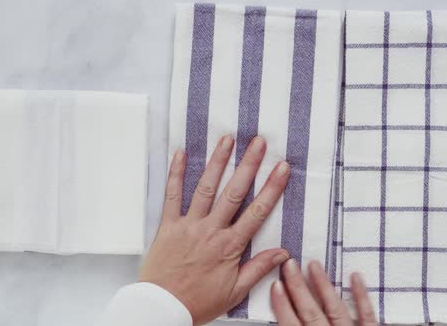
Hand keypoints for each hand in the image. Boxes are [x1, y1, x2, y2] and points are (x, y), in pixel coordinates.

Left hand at [140, 135, 290, 324]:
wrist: (162, 307)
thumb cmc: (198, 302)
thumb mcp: (235, 291)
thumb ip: (258, 268)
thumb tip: (283, 253)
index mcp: (229, 246)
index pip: (257, 212)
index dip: (271, 188)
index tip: (282, 168)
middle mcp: (211, 230)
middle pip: (234, 192)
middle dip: (248, 165)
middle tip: (258, 142)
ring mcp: (188, 225)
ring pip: (206, 188)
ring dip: (217, 162)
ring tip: (227, 139)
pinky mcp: (168, 225)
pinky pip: (172, 196)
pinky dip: (176, 174)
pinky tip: (181, 154)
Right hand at [271, 259, 376, 325]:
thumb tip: (284, 320)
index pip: (291, 325)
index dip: (282, 305)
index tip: (275, 285)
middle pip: (311, 312)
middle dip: (298, 287)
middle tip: (290, 265)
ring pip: (335, 309)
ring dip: (323, 286)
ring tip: (314, 264)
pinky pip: (367, 315)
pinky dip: (361, 295)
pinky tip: (355, 276)